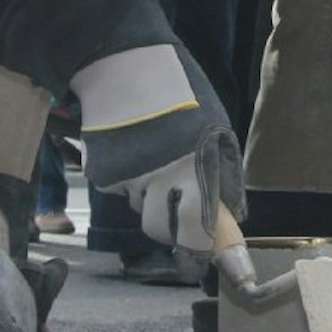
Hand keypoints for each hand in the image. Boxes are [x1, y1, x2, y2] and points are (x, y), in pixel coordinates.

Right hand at [70, 44, 243, 277]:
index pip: (201, 227)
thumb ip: (220, 170)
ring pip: (141, 208)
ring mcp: (131, 175)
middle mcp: (163, 176)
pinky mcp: (104, 170)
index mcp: (198, 164)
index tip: (223, 269)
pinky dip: (127, 178)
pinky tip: (133, 149)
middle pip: (162, 229)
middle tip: (175, 218)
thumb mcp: (214, 126)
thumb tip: (228, 211)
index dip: (210, 251)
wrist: (124, 61)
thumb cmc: (178, 90)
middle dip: (170, 230)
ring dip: (148, 197)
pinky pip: (120, 190)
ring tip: (153, 160)